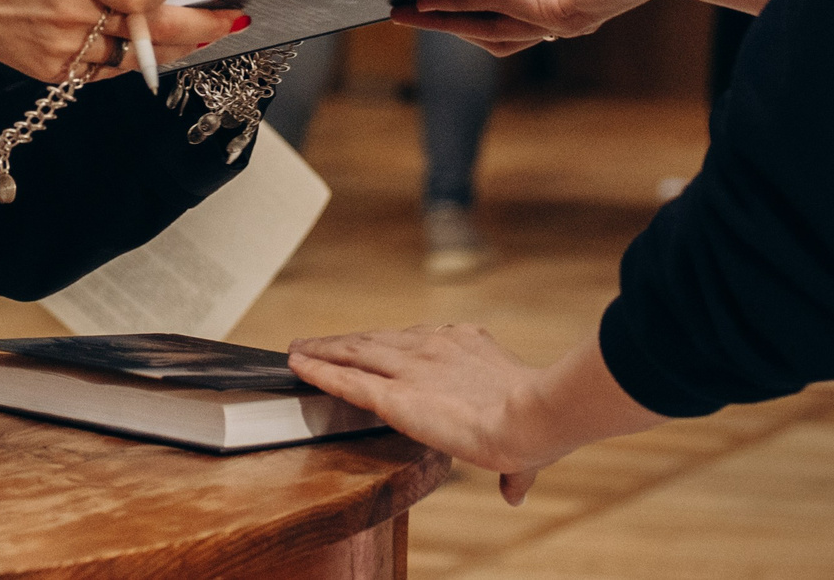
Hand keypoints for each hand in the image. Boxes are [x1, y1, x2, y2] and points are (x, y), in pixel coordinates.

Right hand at [0, 0, 237, 82]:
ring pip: (138, 56)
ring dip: (174, 45)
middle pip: (154, 31)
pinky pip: (111, 70)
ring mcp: (65, 48)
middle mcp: (72, 11)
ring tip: (201, 31)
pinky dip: (135, 57)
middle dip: (202, 26)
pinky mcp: (58, 73)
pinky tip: (151, 44)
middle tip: (232, 19)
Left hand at [290, 325, 558, 502]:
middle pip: (378, 340)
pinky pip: (345, 379)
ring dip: (324, 348)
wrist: (531, 415)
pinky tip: (297, 364)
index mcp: (467, 346)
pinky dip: (318, 369)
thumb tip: (516, 493)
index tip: (379, 348)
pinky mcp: (392, 395)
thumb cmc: (536, 425)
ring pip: (354, 351)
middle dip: (349, 340)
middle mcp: (433, 347)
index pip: (419, 341)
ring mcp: (409, 368)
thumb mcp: (526, 445)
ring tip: (300, 348)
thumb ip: (514, 469)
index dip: (394, 345)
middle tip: (322, 342)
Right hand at [394, 0, 807, 54]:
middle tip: (399, 9)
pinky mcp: (563, 16)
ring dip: (445, 20)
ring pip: (489, 26)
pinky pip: (505, 14)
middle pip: (486, 19)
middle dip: (440, 16)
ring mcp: (558, 14)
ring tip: (407, 11)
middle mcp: (554, 1)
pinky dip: (468, 6)